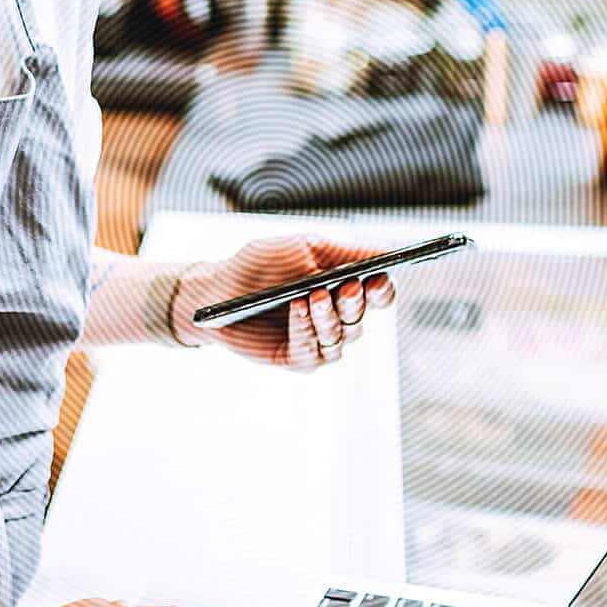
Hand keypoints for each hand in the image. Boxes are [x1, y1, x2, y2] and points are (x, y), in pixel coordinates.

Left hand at [171, 236, 395, 368]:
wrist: (217, 287)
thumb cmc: (261, 264)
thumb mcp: (303, 247)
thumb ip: (345, 253)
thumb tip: (389, 252)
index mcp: (344, 289)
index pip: (377, 295)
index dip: (382, 289)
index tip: (378, 278)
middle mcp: (336, 319)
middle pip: (360, 318)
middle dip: (355, 302)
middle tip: (349, 287)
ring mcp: (317, 342)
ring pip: (340, 338)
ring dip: (329, 317)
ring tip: (316, 296)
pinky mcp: (296, 359)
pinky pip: (311, 352)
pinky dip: (305, 329)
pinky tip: (298, 309)